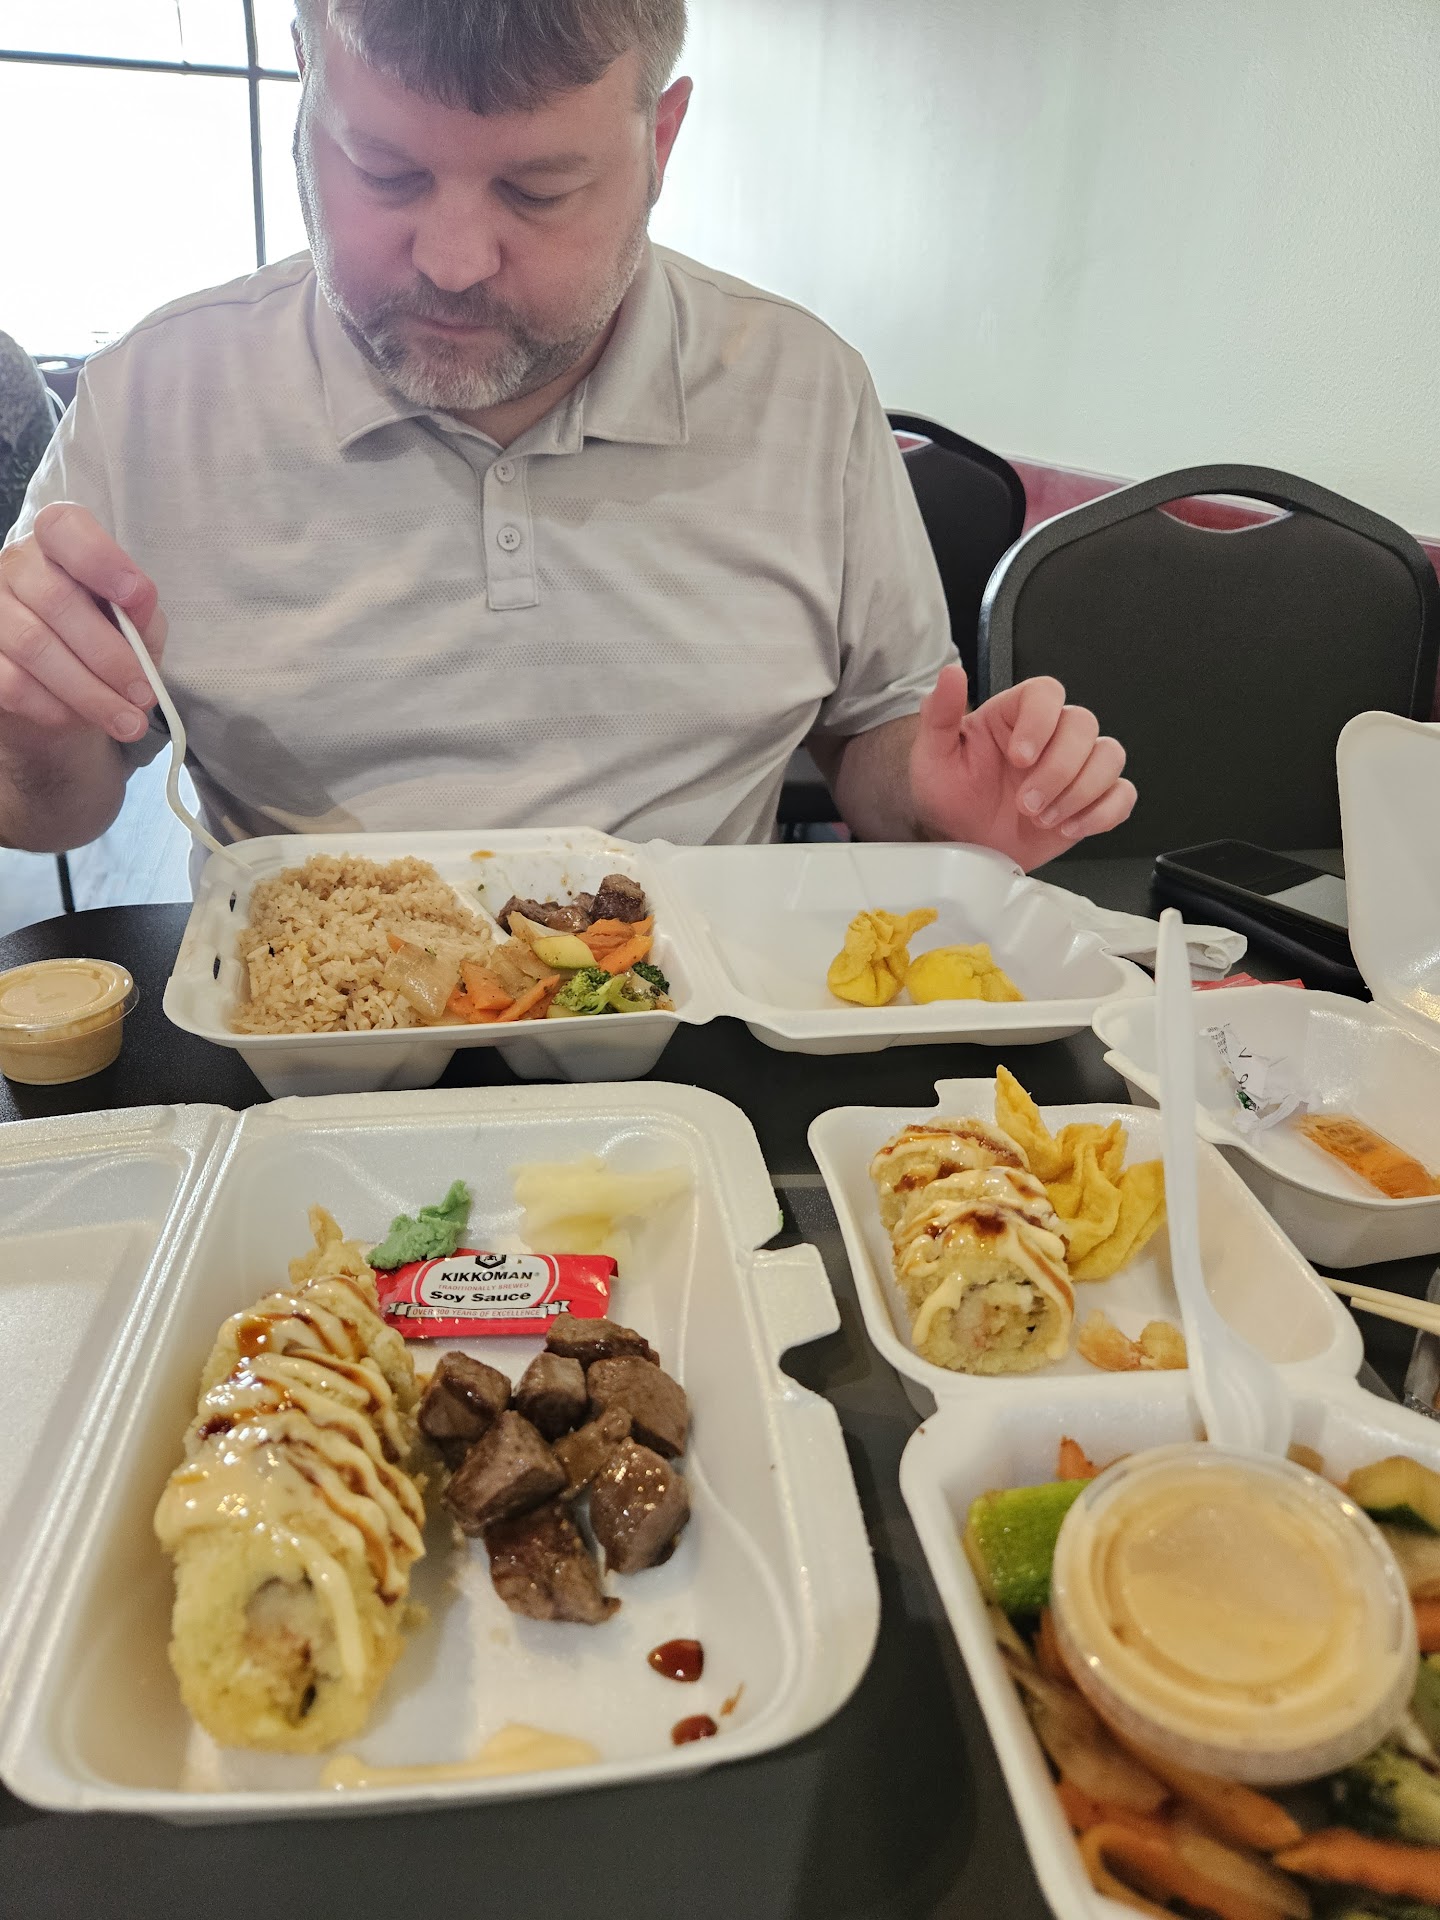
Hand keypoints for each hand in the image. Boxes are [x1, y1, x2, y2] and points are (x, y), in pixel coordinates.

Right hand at [0, 502, 164, 742]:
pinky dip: (54, 707)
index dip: (99, 558)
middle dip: (108, 656)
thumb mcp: (137, 623)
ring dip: (89, 692)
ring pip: (33, 646)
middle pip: (55, 600)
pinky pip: (11, 682)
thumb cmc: (105, 640)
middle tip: (143, 695)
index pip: (64, 528)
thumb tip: (138, 598)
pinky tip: (78, 717)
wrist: (64, 690)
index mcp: (58, 545)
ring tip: (128, 721)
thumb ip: (141, 610)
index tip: (135, 594)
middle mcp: (17, 566)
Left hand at [909, 665, 1135, 868]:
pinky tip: (1069, 827)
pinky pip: (1122, 794)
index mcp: (1015, 715)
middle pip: (1083, 724)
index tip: (1019, 758)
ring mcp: (1076, 766)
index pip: (1046, 693)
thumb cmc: (948, 795)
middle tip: (1025, 803)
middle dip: (1058, 770)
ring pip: (1109, 756)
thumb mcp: (932, 755)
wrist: (962, 842)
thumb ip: (939, 713)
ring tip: (1043, 819)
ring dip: (1080, 792)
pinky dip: (1102, 813)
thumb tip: (951, 674)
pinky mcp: (1093, 799)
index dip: (1040, 722)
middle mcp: (1051, 735)